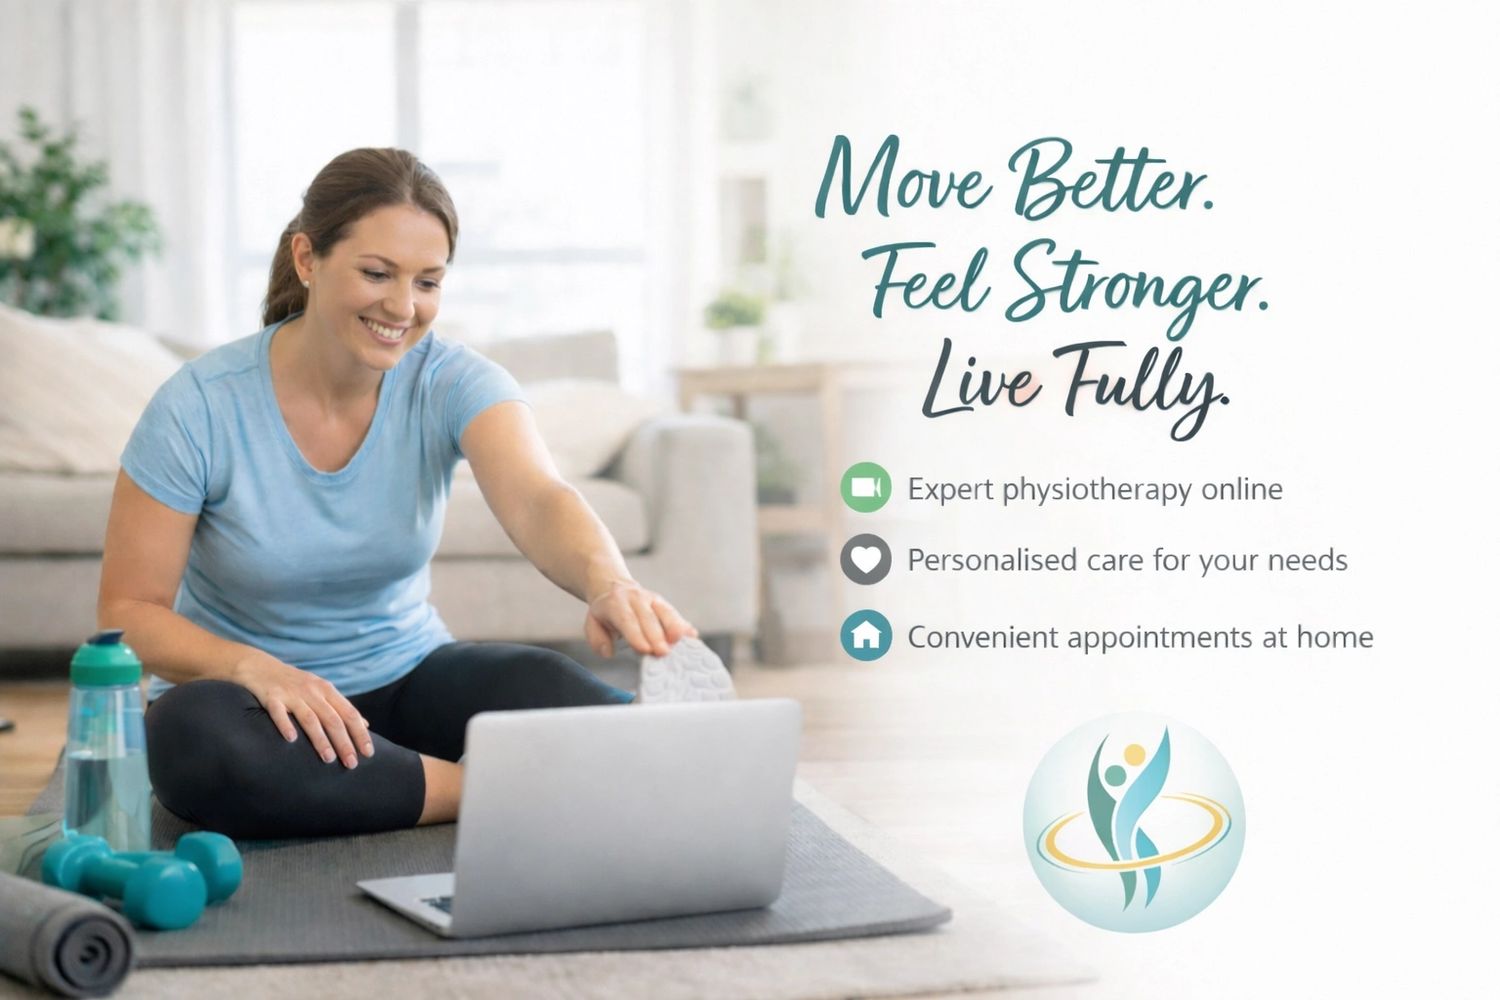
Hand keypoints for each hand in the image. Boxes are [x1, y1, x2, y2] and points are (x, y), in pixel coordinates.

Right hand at [231, 652, 373, 768]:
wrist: (260, 667)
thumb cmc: (295, 684)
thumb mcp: (322, 691)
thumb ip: (341, 708)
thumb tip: (365, 725)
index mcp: (327, 691)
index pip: (349, 714)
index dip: (360, 734)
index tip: (368, 753)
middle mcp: (312, 691)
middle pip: (333, 719)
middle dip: (344, 742)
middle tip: (351, 764)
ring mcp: (291, 694)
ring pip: (310, 718)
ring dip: (320, 739)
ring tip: (329, 758)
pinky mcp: (271, 697)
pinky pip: (278, 712)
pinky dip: (285, 724)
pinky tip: (291, 740)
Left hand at [584, 580, 697, 657]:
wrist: (616, 588)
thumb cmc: (606, 613)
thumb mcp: (592, 623)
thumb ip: (597, 639)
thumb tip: (608, 652)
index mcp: (615, 603)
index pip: (627, 620)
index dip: (636, 635)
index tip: (645, 649)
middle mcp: (636, 599)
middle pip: (648, 618)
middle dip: (657, 636)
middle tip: (663, 653)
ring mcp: (652, 599)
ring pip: (665, 612)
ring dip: (674, 628)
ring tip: (682, 643)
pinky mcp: (663, 604)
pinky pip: (674, 614)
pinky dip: (683, 625)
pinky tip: (691, 635)